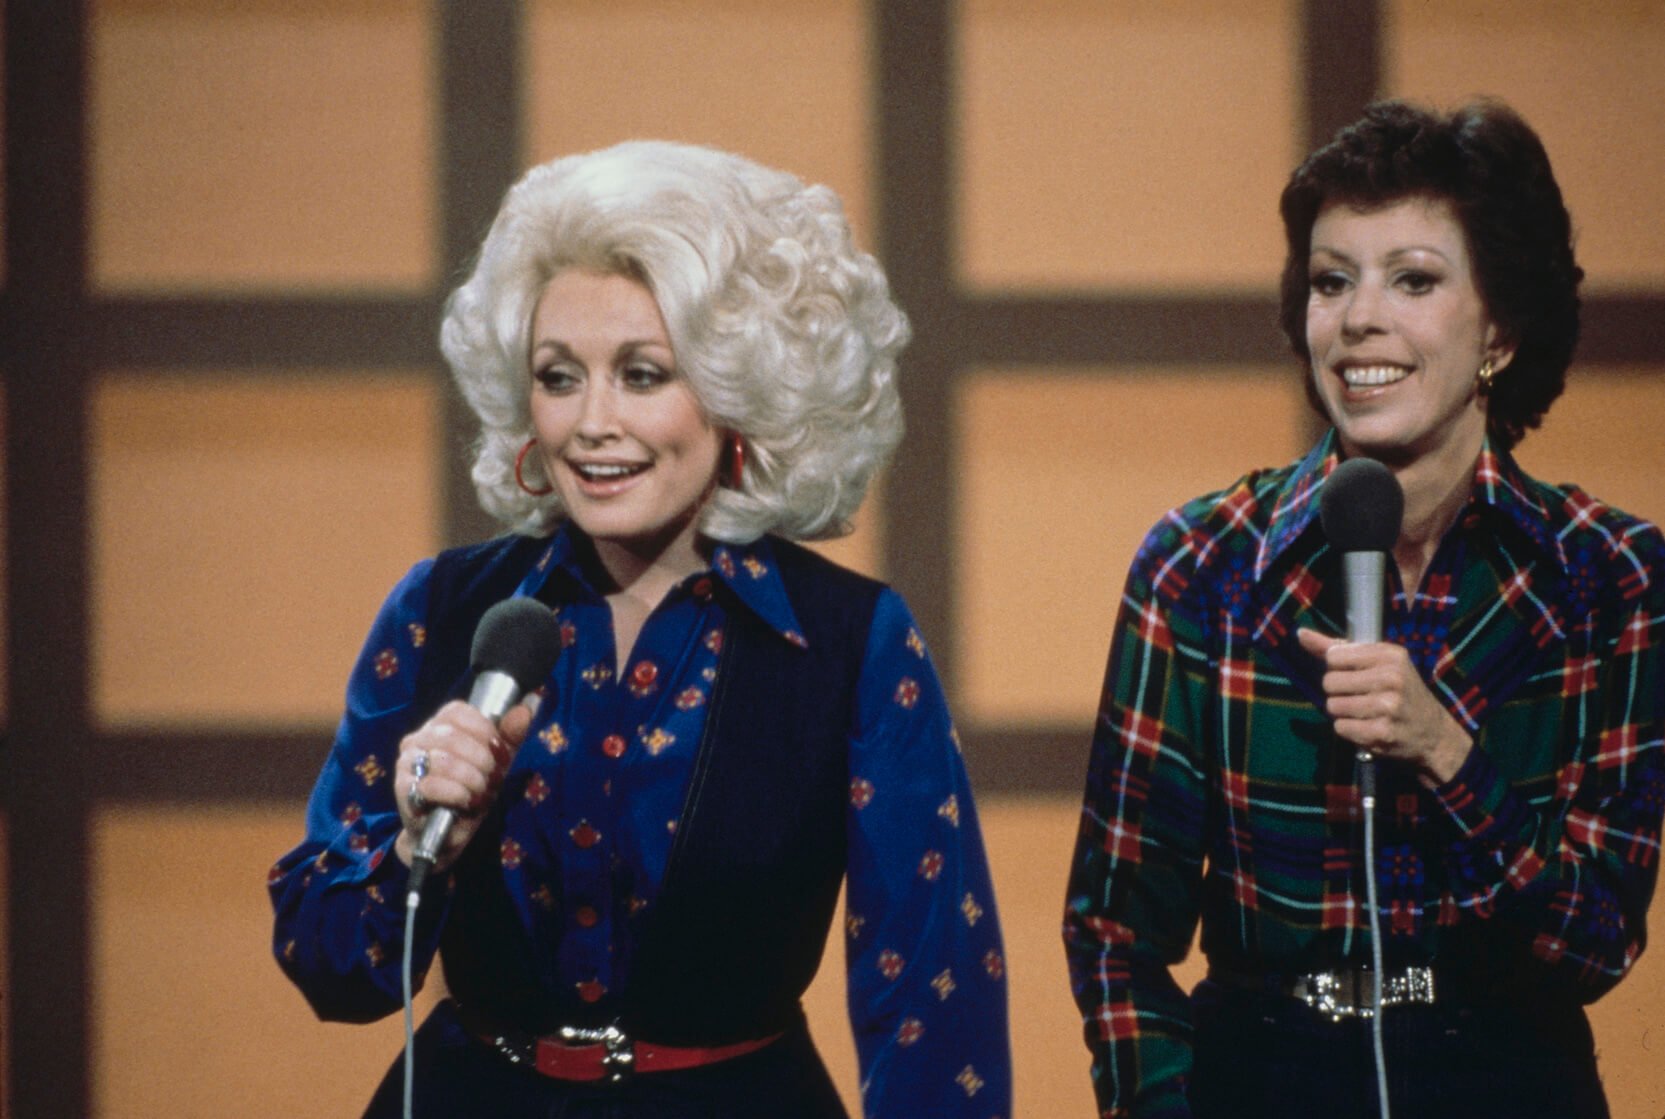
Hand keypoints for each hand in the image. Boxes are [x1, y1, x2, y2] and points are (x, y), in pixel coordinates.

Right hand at [393, 698, 534, 870]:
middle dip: (482, 759)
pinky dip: (456, 794)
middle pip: (451, 736)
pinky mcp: (402, 788)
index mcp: (438, 725)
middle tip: (491, 777)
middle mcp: (417, 739)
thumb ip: (510, 736)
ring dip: (472, 779)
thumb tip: (526, 709)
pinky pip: (431, 785)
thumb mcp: (497, 762)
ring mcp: (406, 763)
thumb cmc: (471, 790)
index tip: (497, 750)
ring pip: (444, 761)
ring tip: (479, 792)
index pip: (457, 711)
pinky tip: (465, 801)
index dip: (483, 729)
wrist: (449, 834)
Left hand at [1295, 628, 1472, 785]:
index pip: (1334, 656)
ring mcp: (1387, 707)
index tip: (1355, 674)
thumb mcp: (1378, 662)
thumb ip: (1338, 648)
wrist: (1433, 732)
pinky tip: (1369, 727)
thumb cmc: (1400, 691)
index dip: (1337, 668)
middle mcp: (1391, 678)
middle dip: (1338, 692)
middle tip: (1361, 696)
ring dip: (1343, 712)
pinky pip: (1341, 727)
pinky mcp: (1381, 733)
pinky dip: (1349, 729)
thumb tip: (1301, 634)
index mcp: (1390, 655)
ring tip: (1365, 712)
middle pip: (1329, 682)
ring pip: (1333, 706)